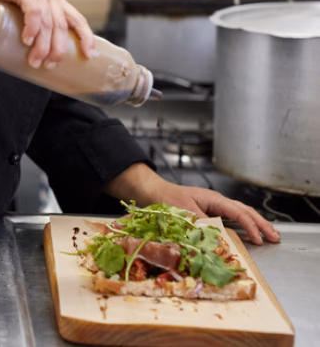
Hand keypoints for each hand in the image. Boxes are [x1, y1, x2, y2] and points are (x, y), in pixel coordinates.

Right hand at [0, 0, 95, 67]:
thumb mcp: (19, 12)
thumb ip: (29, 25)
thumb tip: (34, 55)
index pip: (76, 18)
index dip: (85, 37)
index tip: (88, 56)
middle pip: (62, 25)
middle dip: (58, 49)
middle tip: (49, 66)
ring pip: (49, 22)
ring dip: (43, 46)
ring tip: (35, 61)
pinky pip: (34, 11)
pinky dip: (33, 28)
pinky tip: (27, 41)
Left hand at [149, 181, 280, 244]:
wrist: (155, 191)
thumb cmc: (167, 198)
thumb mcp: (184, 211)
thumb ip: (201, 223)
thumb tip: (217, 236)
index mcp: (213, 199)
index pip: (238, 212)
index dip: (250, 226)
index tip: (258, 239)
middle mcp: (217, 201)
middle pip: (245, 210)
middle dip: (261, 224)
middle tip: (275, 237)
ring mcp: (214, 205)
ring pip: (241, 212)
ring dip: (256, 223)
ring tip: (270, 234)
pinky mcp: (211, 210)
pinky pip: (232, 216)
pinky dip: (244, 223)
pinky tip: (250, 230)